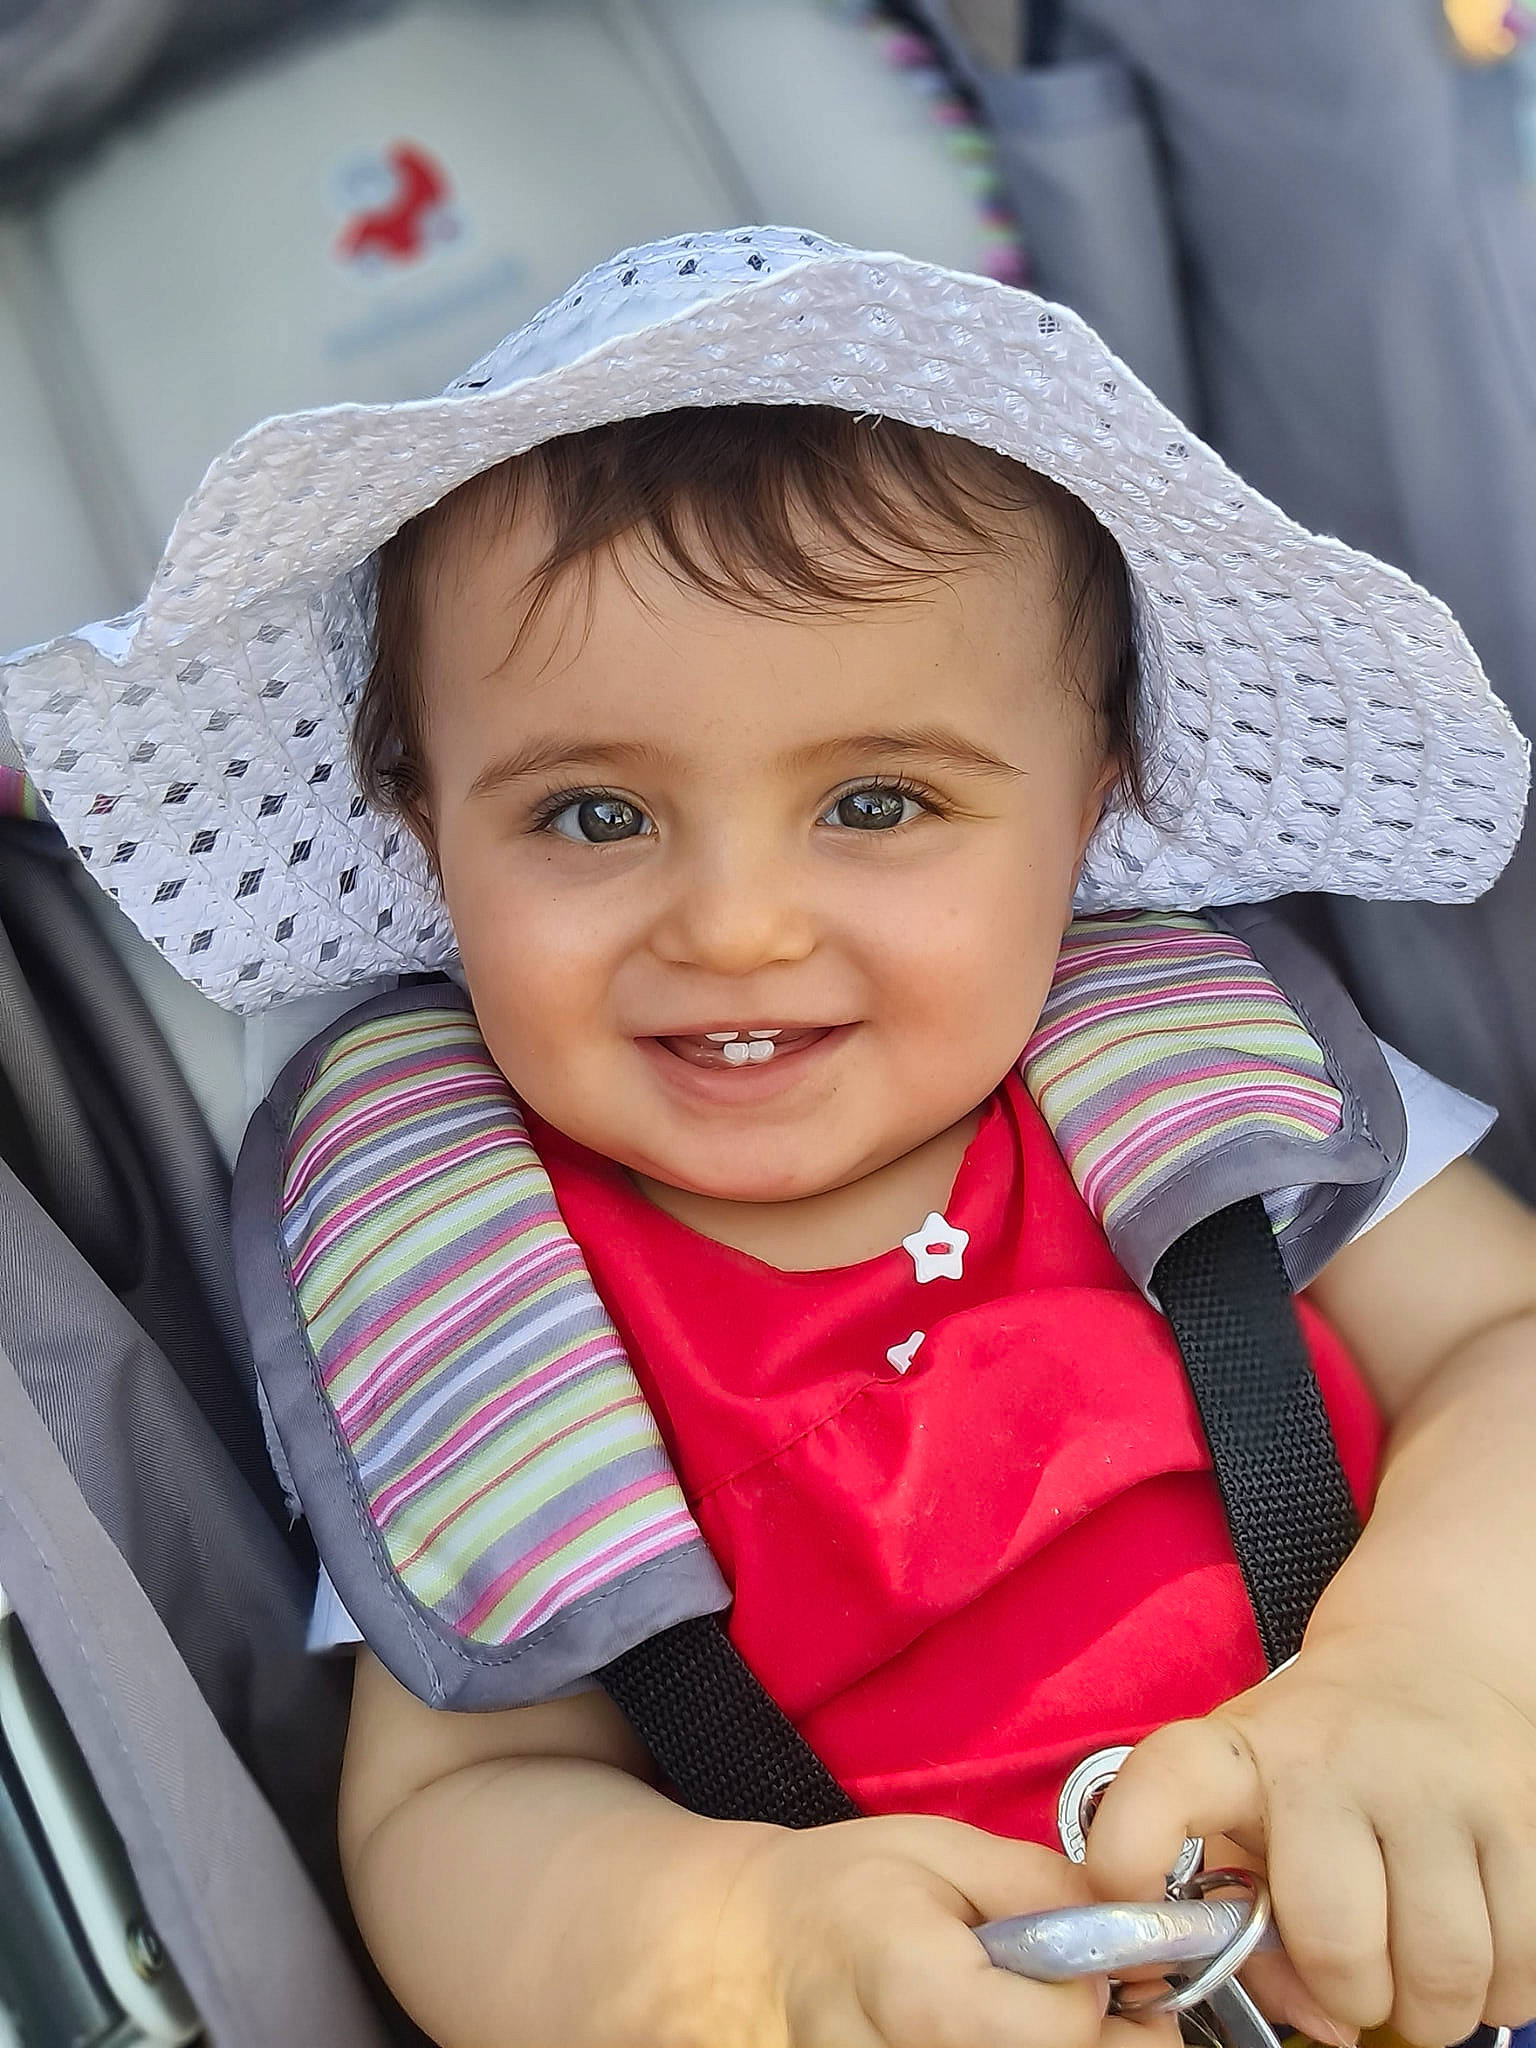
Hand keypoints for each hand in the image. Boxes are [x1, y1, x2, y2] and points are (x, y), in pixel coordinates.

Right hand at [712, 1811, 1178, 2047]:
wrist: (747, 1954)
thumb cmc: (840, 1891)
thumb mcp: (941, 1849)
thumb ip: (1042, 1887)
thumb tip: (1136, 1933)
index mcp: (922, 1995)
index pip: (1070, 2029)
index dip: (1100, 1989)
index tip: (1087, 1957)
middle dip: (1098, 2039)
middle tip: (1078, 1993)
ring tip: (1023, 2011)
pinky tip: (994, 2035)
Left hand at [1082, 1631, 1535, 2045]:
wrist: (1429, 1656)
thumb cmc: (1318, 1753)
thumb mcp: (1249, 1802)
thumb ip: (1245, 1916)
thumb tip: (1325, 2024)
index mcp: (1242, 1751)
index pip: (1167, 1786)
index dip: (1132, 1857)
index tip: (1138, 1922)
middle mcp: (1336, 1758)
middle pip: (1339, 1949)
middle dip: (1349, 1996)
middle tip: (1353, 1974)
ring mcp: (1435, 1783)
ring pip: (1442, 1976)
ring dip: (1430, 2007)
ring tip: (1414, 1966)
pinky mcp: (1520, 1814)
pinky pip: (1519, 1970)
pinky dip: (1499, 1994)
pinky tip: (1472, 1950)